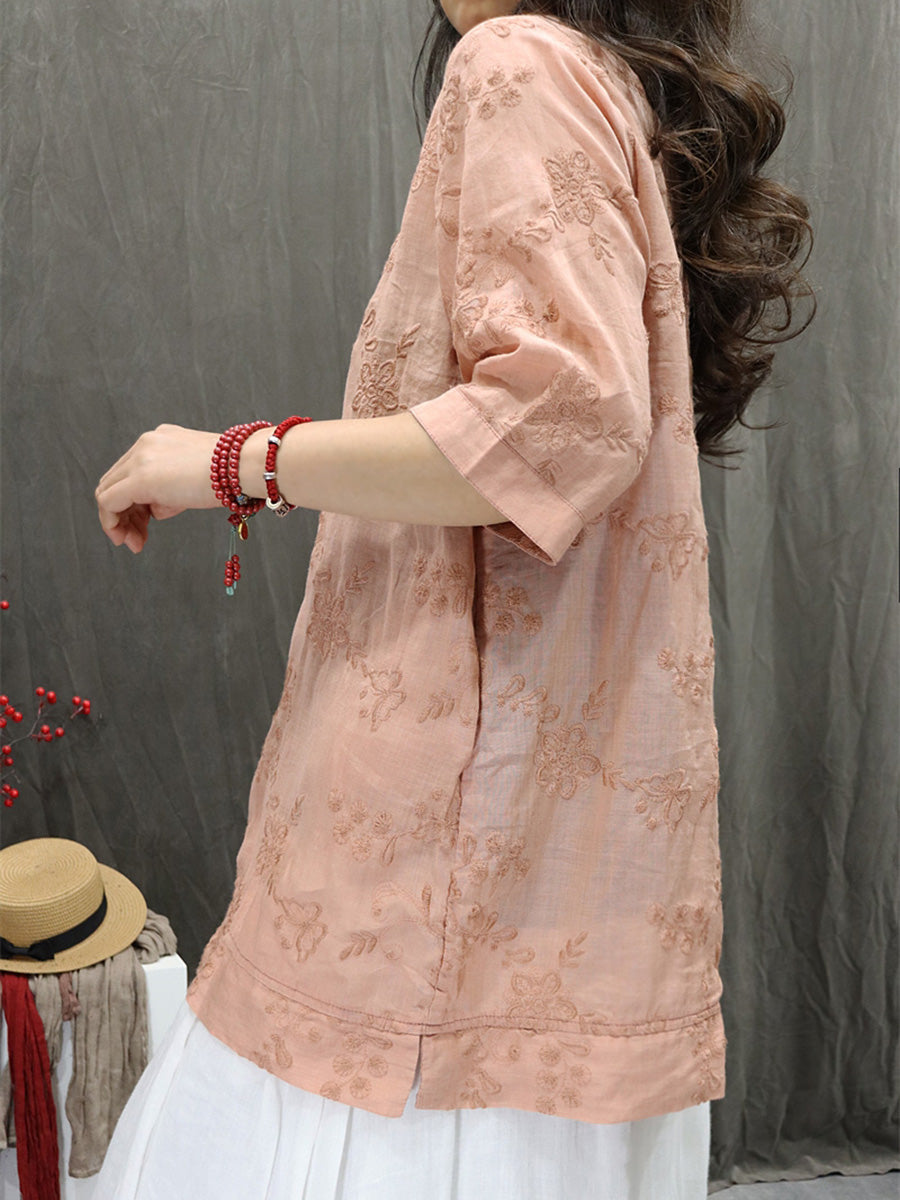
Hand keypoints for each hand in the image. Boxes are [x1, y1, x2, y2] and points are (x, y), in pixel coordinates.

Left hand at [95, 424, 221, 552]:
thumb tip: (156, 509)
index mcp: (160, 441)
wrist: (245, 465)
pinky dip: (112, 523)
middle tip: (136, 539)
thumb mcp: (195, 478)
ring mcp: (140, 458)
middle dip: (123, 515)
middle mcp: (145, 445)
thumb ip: (170, 490)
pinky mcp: (139, 477)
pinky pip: (109, 501)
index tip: (145, 525)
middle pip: (116, 482)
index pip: (131, 473)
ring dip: (118, 522)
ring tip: (135, 543)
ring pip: (108, 492)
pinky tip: (127, 538)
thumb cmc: (232, 475)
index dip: (133, 503)